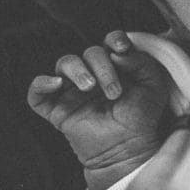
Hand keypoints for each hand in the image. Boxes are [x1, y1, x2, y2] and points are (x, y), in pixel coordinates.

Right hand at [27, 31, 170, 189]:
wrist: (129, 150)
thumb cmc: (142, 117)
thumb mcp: (152, 87)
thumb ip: (141, 63)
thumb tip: (117, 51)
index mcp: (115, 65)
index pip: (109, 42)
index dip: (114, 39)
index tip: (121, 48)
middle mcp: (92, 73)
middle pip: (90, 53)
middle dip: (102, 67)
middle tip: (115, 92)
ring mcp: (72, 90)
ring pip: (64, 63)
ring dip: (78, 70)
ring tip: (90, 88)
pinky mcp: (56, 109)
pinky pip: (36, 92)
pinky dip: (42, 83)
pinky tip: (57, 84)